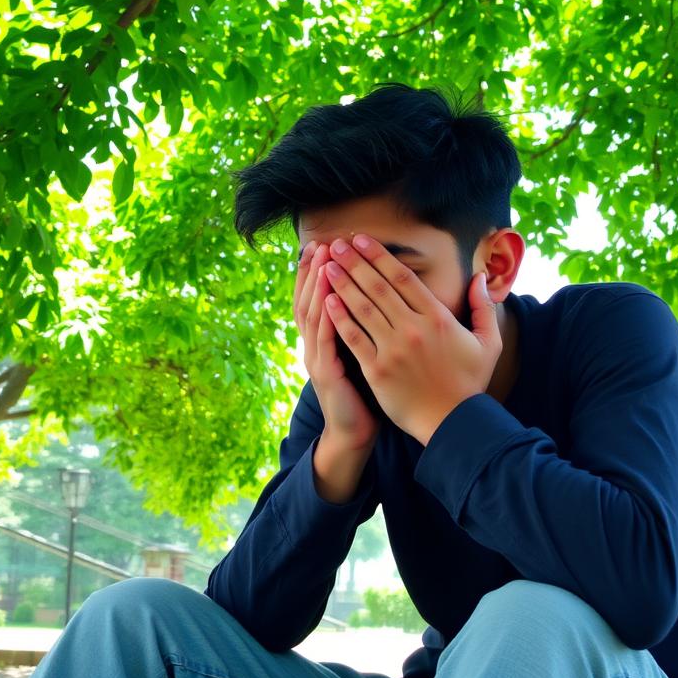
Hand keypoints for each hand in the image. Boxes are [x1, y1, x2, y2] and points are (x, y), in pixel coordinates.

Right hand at [294, 240, 380, 450]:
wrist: (354, 433)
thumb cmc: (362, 390)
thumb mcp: (356, 351)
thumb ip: (358, 324)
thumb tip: (370, 293)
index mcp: (321, 339)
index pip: (313, 297)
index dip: (313, 272)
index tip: (321, 245)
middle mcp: (313, 346)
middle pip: (308, 300)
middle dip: (313, 271)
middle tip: (320, 244)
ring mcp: (317, 360)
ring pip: (313, 316)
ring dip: (318, 287)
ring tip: (324, 262)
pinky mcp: (327, 376)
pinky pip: (326, 342)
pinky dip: (327, 318)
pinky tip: (331, 299)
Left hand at [323, 234, 501, 444]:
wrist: (454, 423)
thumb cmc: (470, 383)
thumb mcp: (488, 343)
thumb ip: (484, 307)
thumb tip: (479, 277)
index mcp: (437, 318)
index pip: (403, 278)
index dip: (380, 256)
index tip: (362, 240)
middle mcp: (413, 328)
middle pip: (378, 287)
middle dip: (355, 262)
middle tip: (337, 244)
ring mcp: (393, 349)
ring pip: (363, 308)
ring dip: (343, 284)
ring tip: (327, 265)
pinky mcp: (377, 370)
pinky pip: (355, 338)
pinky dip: (340, 318)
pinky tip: (327, 301)